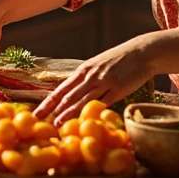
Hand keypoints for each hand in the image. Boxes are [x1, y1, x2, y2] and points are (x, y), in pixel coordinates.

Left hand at [34, 38, 153, 125]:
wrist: (141, 52)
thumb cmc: (119, 59)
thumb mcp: (97, 65)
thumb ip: (85, 78)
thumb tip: (71, 92)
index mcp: (83, 70)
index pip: (61, 89)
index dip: (48, 102)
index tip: (37, 113)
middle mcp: (90, 77)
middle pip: (68, 96)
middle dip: (53, 110)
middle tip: (41, 123)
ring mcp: (104, 83)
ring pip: (82, 101)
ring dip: (68, 114)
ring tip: (57, 124)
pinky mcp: (118, 90)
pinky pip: (102, 104)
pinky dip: (91, 113)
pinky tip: (84, 122)